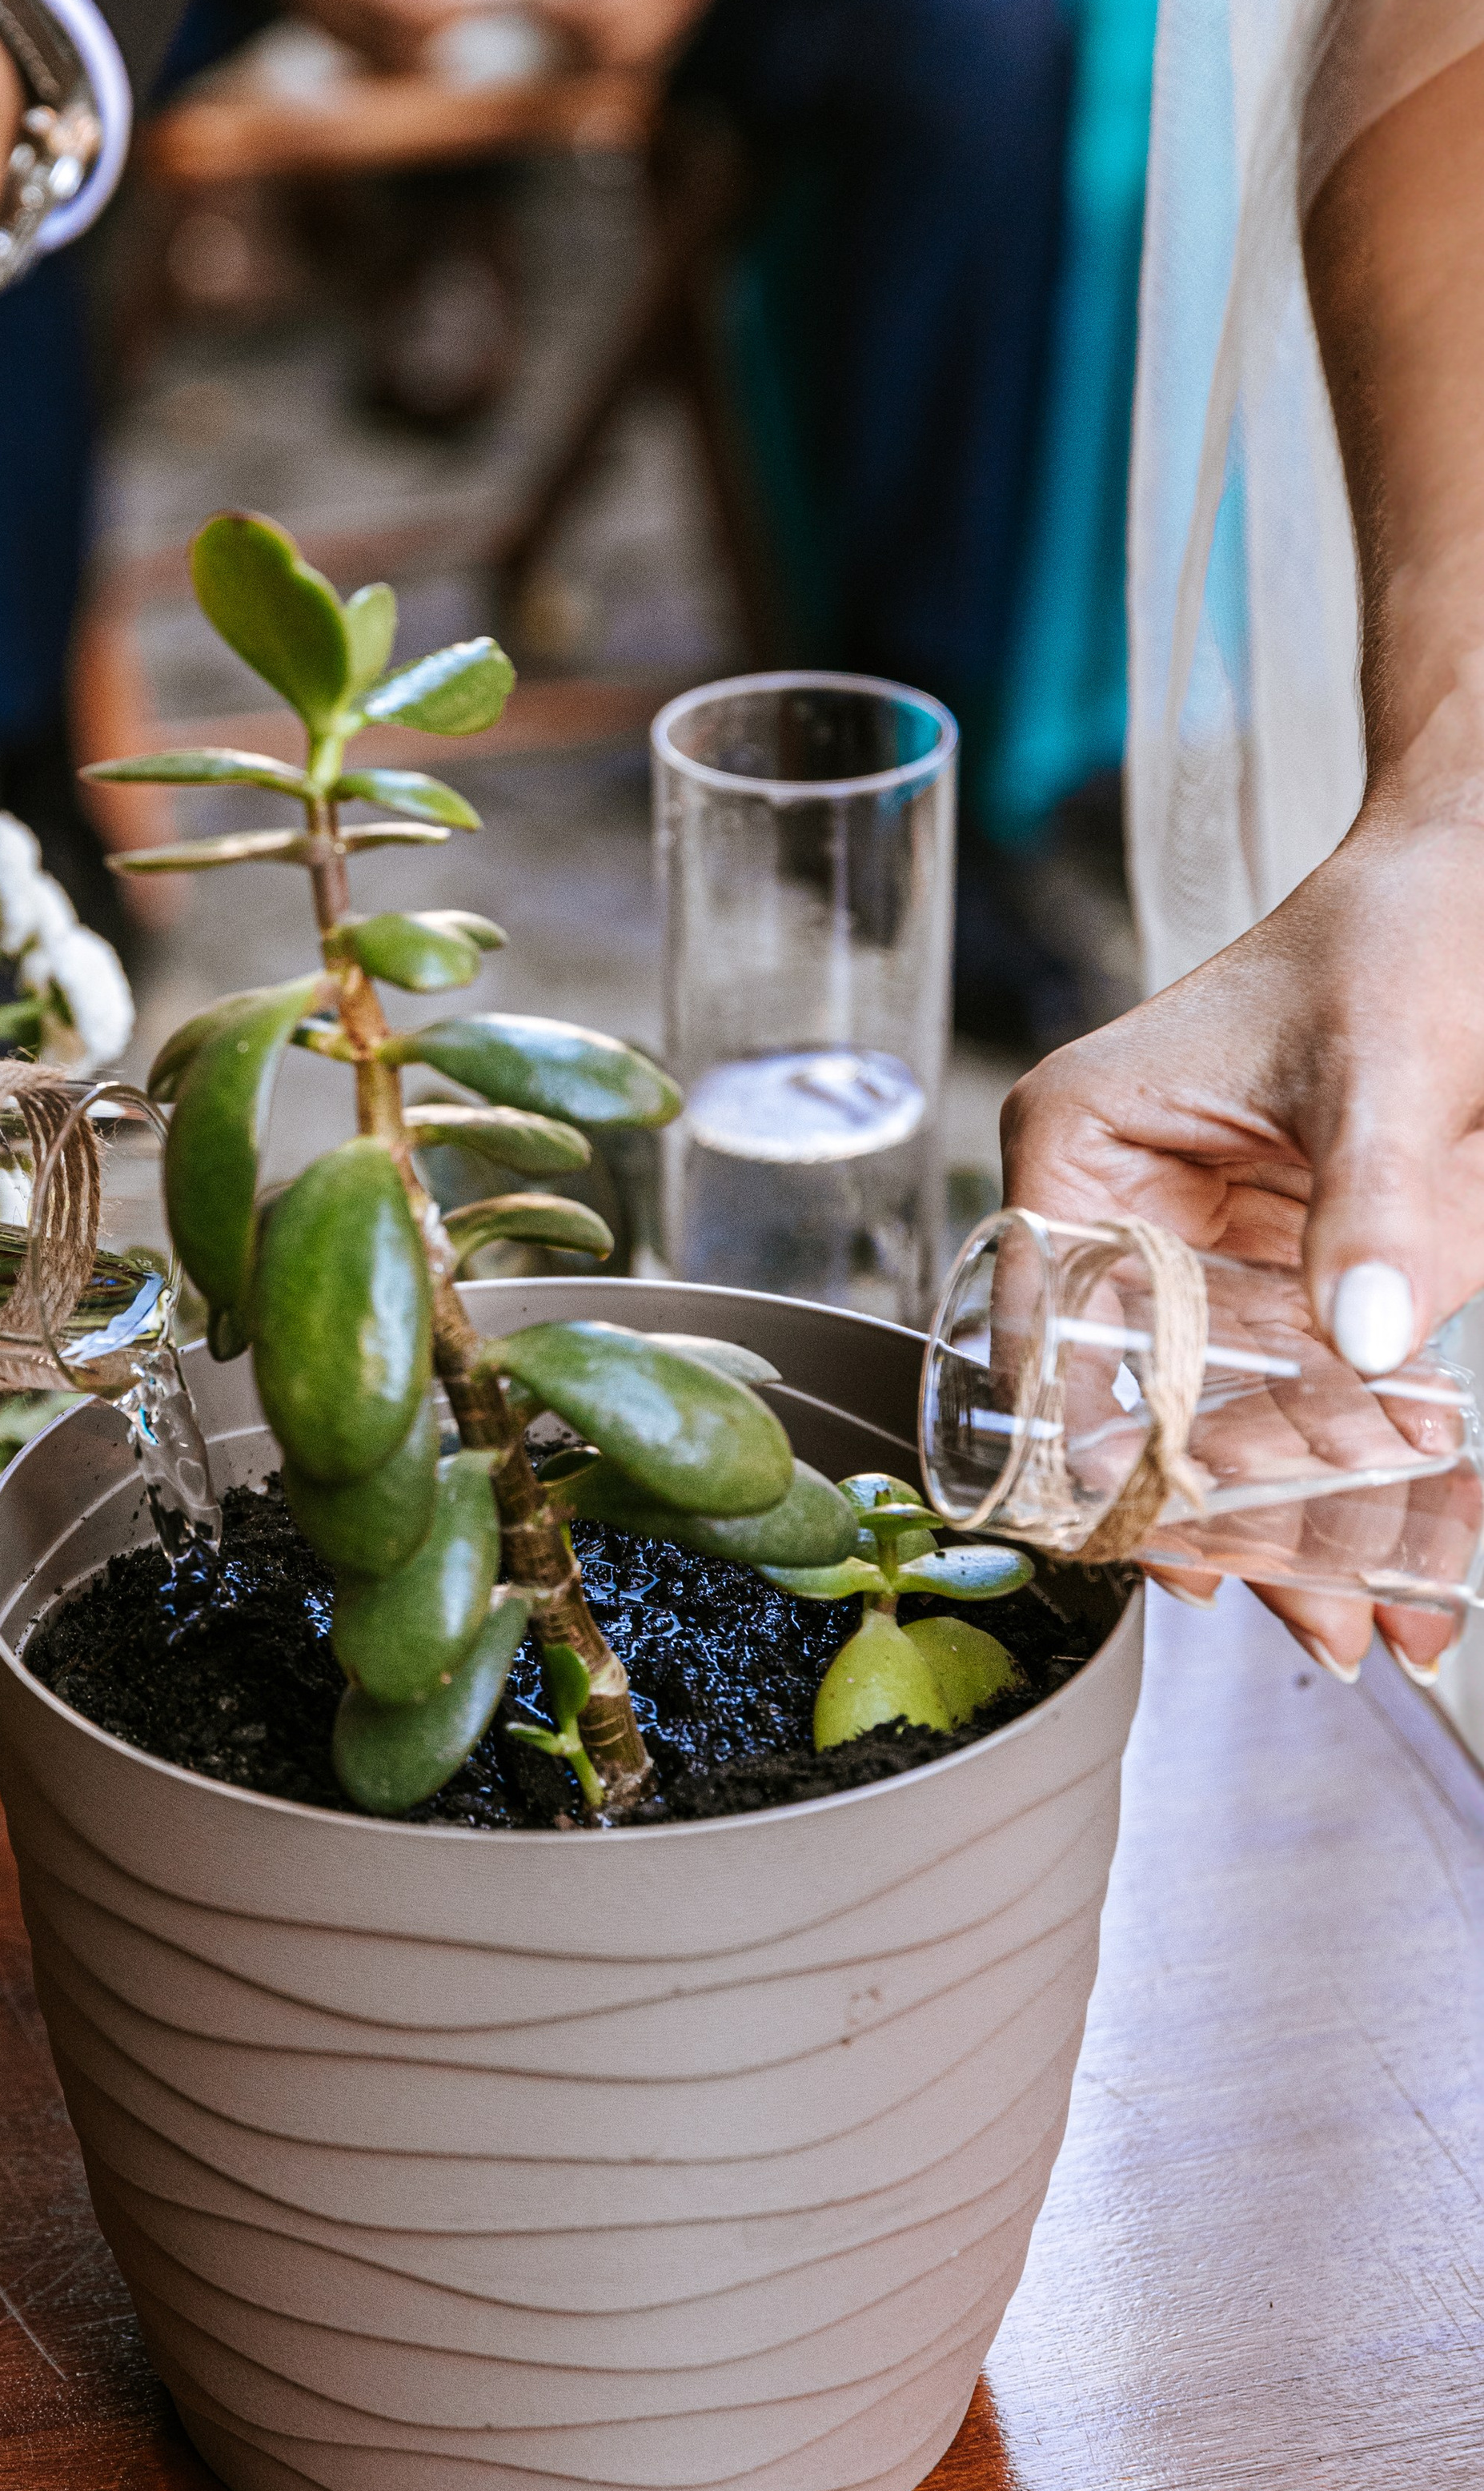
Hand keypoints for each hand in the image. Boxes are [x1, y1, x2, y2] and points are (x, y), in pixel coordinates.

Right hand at [1003, 736, 1483, 1678]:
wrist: (1480, 871)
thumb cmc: (1411, 921)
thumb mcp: (1390, 1060)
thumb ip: (1378, 1199)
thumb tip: (1373, 1342)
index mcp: (1077, 1145)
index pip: (1050, 1332)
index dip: (1108, 1456)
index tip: (1191, 1551)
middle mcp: (1115, 1208)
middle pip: (1143, 1404)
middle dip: (1236, 1521)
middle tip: (1328, 1619)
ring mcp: (1199, 1248)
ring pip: (1226, 1417)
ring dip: (1303, 1516)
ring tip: (1381, 1617)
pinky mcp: (1281, 1269)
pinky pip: (1300, 1388)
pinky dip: (1354, 1460)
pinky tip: (1410, 1546)